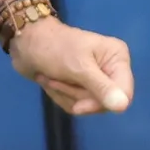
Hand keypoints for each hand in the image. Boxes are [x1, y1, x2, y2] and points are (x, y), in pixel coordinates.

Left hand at [8, 17, 132, 115]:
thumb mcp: (79, 68)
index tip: (79, 105)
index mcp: (118, 58)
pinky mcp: (80, 86)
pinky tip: (50, 82)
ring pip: (88, 106)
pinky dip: (60, 96)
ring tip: (52, 78)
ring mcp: (95, 79)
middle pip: (105, 102)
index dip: (102, 103)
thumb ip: (101, 88)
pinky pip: (76, 105)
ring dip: (65, 95)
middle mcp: (111, 69)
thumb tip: (123, 107)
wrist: (25, 42)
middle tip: (59, 80)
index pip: (124, 94)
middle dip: (77, 96)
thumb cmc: (54, 48)